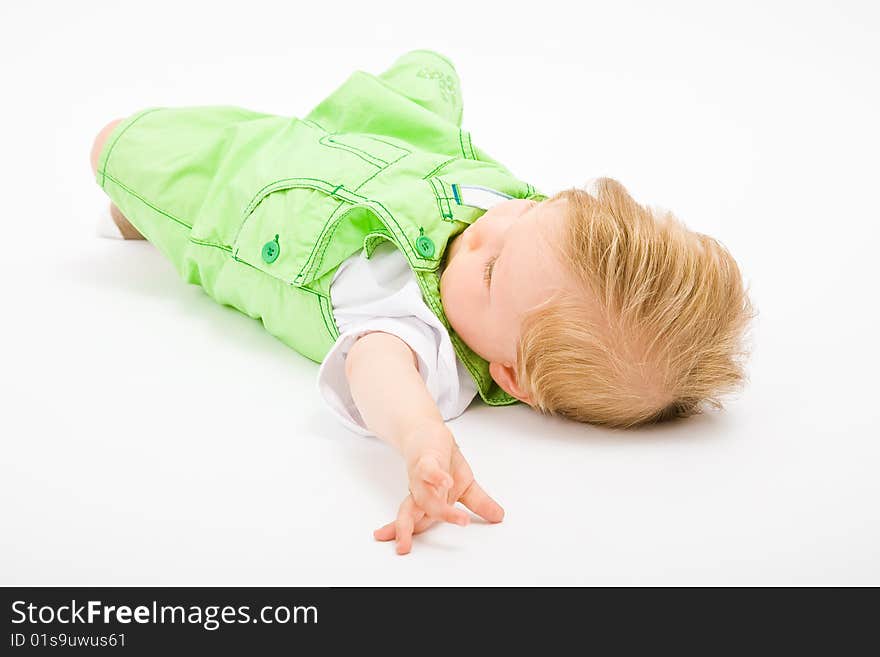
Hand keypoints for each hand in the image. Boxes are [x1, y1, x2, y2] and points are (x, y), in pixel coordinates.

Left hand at [374, 427, 504, 553]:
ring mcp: (422, 476)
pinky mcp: (427, 458)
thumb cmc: (443, 459)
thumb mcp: (465, 484)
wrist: (430, 431)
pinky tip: (446, 482)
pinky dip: (437, 476)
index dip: (406, 535)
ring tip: (463, 521)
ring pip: (424, 497)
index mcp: (428, 501)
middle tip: (405, 548)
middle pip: (409, 513)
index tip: (402, 549)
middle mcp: (421, 491)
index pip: (416, 522)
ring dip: (441, 510)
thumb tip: (499, 517)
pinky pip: (430, 469)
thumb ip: (479, 503)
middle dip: (407, 530)